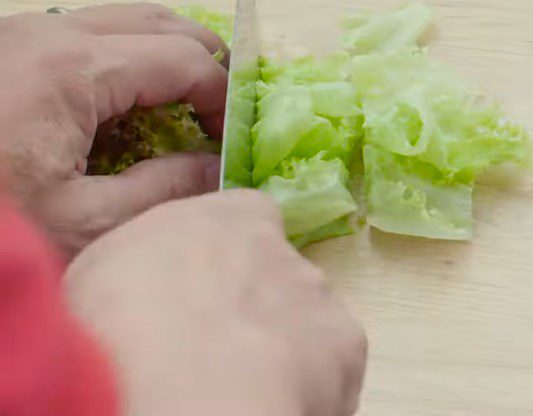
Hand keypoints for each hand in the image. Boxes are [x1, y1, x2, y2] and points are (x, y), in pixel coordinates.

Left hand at [0, 3, 228, 256]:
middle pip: (162, 22)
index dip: (222, 98)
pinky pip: (87, 34)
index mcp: (73, 67)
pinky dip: (124, 58)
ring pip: (125, 19)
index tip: (229, 143)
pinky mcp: (4, 46)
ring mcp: (22, 32)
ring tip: (181, 104)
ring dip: (164, 55)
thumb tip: (217, 169)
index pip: (185, 60)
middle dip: (203, 63)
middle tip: (218, 114)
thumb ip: (164, 191)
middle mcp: (50, 31)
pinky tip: (121, 105)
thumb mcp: (80, 224)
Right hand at [66, 190, 366, 415]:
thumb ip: (153, 257)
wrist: (175, 386)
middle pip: (274, 274)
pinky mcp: (345, 347)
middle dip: (250, 306)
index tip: (196, 296)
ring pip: (303, 319)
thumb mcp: (109, 265)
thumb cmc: (119, 319)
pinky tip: (269, 401)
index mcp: (230, 214)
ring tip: (235, 385)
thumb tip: (153, 279)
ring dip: (279, 344)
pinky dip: (309, 384)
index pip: (243, 219)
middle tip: (210, 351)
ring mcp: (319, 295)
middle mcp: (283, 248)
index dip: (223, 258)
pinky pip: (329, 365)